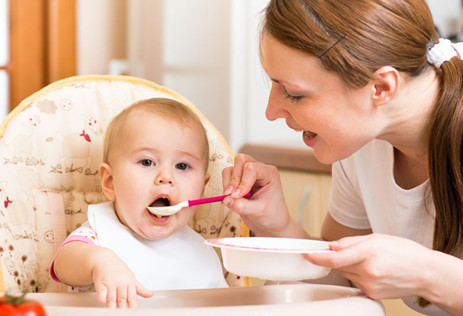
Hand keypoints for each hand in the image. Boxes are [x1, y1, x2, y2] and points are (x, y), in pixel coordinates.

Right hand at [92, 251, 152, 307]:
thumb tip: (150, 295)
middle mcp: (121, 283)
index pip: (132, 298)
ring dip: (112, 306)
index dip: (133, 307)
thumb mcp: (131, 277)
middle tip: (124, 314)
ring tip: (114, 313)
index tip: (134, 313)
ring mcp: (111, 282)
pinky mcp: (101, 282)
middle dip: (123, 309)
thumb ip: (140, 289)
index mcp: (130, 283)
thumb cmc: (118, 269)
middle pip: (123, 299)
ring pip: (112, 297)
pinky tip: (102, 301)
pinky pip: (101, 290)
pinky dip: (102, 296)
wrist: (104, 258)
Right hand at [222, 154, 305, 237]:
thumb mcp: (259, 212)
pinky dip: (225, 186)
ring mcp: (248, 175)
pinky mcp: (239, 181)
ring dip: (228, 183)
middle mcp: (259, 170)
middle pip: (241, 160)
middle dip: (234, 179)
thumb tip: (227, 200)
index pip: (252, 168)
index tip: (239, 196)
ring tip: (233, 197)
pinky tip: (232, 197)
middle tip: (233, 195)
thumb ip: (242, 206)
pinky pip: (227, 176)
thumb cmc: (272, 215)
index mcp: (269, 174)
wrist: (271, 224)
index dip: (243, 182)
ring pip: (232, 168)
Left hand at [305, 233, 433, 299]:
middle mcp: (368, 271)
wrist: (425, 274)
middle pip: (339, 265)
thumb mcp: (377, 238)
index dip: (317, 256)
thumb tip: (332, 245)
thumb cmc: (405, 252)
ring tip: (371, 261)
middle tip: (357, 252)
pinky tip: (375, 271)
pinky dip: (359, 276)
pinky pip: (356, 282)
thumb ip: (350, 242)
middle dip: (341, 258)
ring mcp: (370, 285)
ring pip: (347, 274)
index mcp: (369, 253)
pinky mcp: (372, 295)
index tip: (307, 254)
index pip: (335, 258)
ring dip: (351, 267)